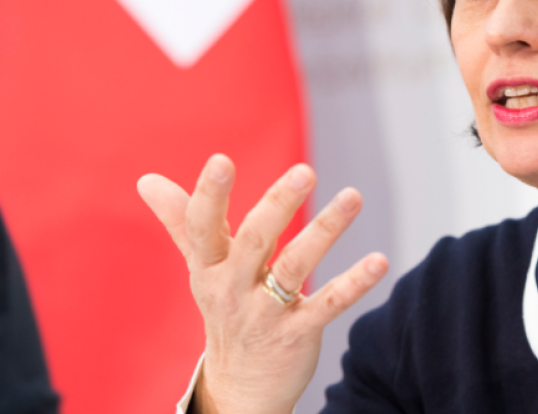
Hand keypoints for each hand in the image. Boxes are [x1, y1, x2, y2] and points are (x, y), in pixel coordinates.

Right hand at [137, 154, 388, 413]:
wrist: (238, 389)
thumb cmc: (225, 313)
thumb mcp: (201, 269)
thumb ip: (182, 221)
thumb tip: (147, 180)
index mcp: (209, 268)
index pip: (203, 227)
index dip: (210, 195)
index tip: (220, 160)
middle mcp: (234, 289)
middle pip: (254, 240)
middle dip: (277, 204)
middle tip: (304, 170)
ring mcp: (266, 313)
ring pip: (296, 266)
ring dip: (325, 230)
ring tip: (353, 196)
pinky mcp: (298, 333)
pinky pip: (328, 304)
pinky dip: (355, 283)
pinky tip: (379, 260)